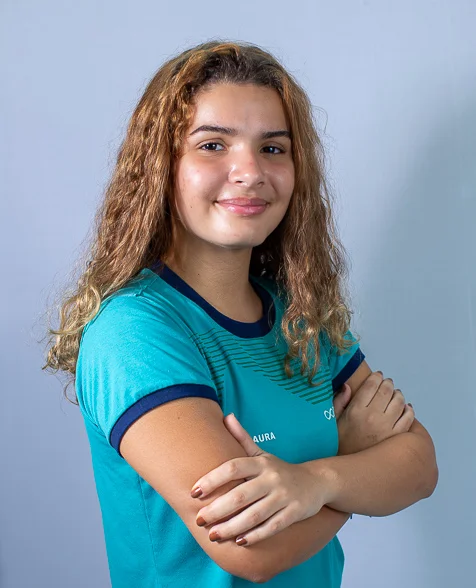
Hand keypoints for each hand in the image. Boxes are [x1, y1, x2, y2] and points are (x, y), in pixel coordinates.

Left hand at [190, 414, 335, 546]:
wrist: (317, 481)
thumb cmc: (280, 470)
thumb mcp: (262, 453)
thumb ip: (242, 438)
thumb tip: (226, 416)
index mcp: (260, 463)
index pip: (233, 467)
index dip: (212, 479)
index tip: (194, 492)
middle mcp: (271, 478)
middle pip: (240, 495)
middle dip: (217, 509)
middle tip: (199, 520)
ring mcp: (284, 496)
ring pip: (254, 515)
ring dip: (231, 527)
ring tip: (213, 535)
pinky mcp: (294, 513)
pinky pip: (272, 527)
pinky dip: (255, 535)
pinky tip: (239, 542)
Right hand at [334, 371, 414, 455]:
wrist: (350, 471)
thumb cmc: (340, 444)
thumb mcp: (334, 421)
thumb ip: (339, 401)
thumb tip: (348, 386)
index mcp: (356, 410)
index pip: (370, 385)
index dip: (376, 377)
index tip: (378, 375)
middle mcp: (373, 417)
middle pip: (386, 391)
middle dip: (388, 383)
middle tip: (388, 383)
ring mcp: (387, 428)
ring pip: (399, 402)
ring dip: (399, 394)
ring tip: (396, 394)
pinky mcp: (397, 438)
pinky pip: (409, 418)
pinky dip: (409, 410)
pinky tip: (405, 408)